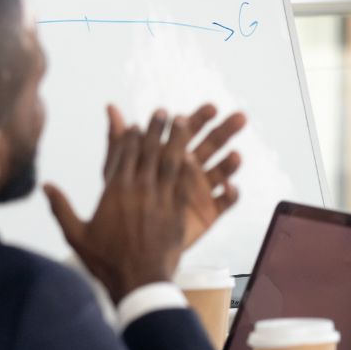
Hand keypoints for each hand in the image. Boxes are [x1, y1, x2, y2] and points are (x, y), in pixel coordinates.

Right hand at [46, 110, 192, 300]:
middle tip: (161, 111)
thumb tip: (45, 185)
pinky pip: (183, 180)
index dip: (129, 136)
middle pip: (147, 151)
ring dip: (175, 138)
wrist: (139, 280)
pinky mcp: (177, 209)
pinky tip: (192, 152)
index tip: (134, 123)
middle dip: (154, 129)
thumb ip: (61, 207)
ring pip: (169, 159)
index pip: (123, 154)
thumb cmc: (105, 260)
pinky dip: (187, 163)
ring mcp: (160, 197)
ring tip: (180, 121)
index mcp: (114, 191)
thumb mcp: (76, 235)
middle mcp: (139, 188)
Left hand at [105, 103, 246, 249]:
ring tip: (236, 156)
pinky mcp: (209, 212)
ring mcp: (202, 190)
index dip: (201, 119)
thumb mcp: (119, 170)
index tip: (211, 107)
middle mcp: (192, 169)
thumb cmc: (127, 202)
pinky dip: (230, 195)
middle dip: (226, 131)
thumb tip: (110, 107)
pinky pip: (225, 202)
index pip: (190, 131)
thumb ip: (119, 140)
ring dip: (231, 163)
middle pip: (213, 146)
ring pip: (223, 171)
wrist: (135, 243)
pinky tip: (230, 187)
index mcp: (174, 155)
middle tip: (240, 117)